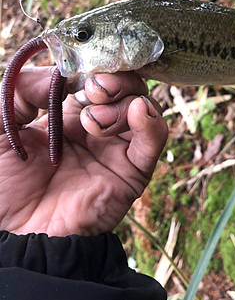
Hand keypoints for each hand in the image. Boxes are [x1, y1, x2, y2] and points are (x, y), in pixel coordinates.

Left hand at [0, 67, 167, 236]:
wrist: (16, 235)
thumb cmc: (1, 183)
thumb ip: (22, 89)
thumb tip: (59, 70)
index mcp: (66, 113)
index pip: (95, 75)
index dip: (94, 65)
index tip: (83, 65)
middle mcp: (96, 126)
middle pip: (125, 86)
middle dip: (115, 80)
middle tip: (96, 88)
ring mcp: (115, 148)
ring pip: (142, 105)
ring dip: (122, 103)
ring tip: (93, 123)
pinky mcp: (132, 171)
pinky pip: (155, 139)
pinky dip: (152, 120)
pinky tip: (138, 114)